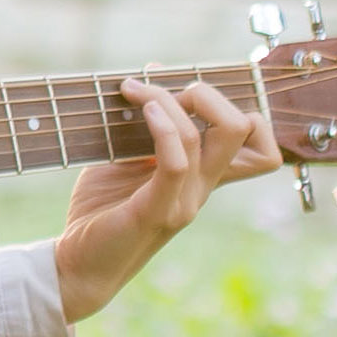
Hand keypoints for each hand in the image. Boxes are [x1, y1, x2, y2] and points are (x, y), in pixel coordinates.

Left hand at [51, 77, 282, 324]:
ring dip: (170, 98)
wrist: (76, 265)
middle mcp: (203, 189)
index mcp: (202, 177)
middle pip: (245, 128)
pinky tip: (139, 109)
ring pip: (212, 135)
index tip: (187, 92)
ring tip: (133, 89)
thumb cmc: (100, 210)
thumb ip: (146, 125)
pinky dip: (162, 126)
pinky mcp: (158, 210)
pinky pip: (176, 160)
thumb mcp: (125, 158)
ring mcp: (185, 201)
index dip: (237, 107)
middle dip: (208, 92)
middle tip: (163, 89)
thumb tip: (154, 71)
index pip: (261, 146)